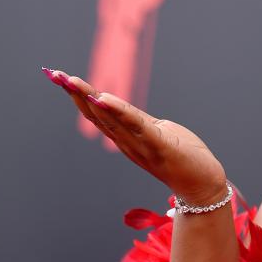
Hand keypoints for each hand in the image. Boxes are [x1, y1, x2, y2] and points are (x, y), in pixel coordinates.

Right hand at [42, 67, 226, 204]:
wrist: (205, 185)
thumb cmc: (184, 157)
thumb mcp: (158, 133)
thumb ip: (140, 123)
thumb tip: (125, 109)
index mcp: (127, 138)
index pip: (98, 114)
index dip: (79, 96)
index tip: (60, 77)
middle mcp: (128, 143)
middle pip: (97, 116)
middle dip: (77, 94)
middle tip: (56, 75)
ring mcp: (142, 146)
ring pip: (112, 120)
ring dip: (91, 100)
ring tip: (74, 83)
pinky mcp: (161, 146)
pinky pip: (138, 127)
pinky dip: (121, 113)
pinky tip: (105, 100)